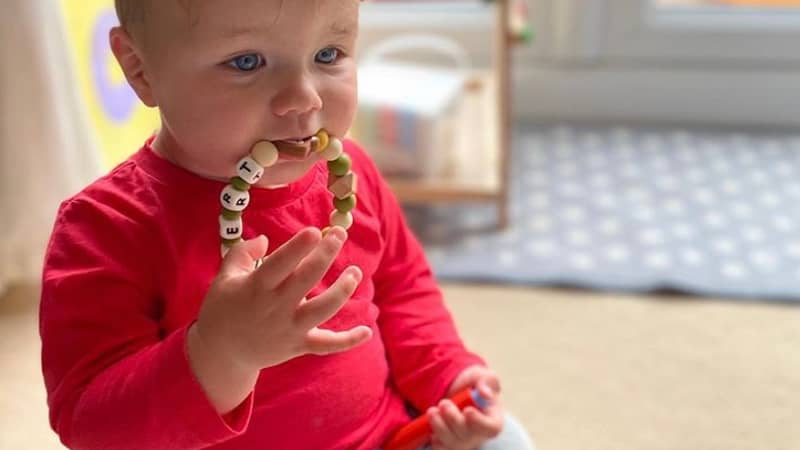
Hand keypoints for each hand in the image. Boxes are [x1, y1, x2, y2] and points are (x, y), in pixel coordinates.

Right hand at [187, 227, 372, 411]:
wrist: (220, 352)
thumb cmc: (223, 307)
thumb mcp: (224, 276)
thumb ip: (243, 253)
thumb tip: (264, 239)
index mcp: (256, 287)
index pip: (280, 264)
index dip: (298, 247)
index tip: (315, 231)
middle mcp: (275, 307)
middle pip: (307, 279)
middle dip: (326, 254)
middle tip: (340, 234)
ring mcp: (289, 329)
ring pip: (323, 309)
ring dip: (343, 290)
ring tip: (355, 272)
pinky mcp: (298, 346)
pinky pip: (327, 345)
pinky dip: (348, 341)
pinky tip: (367, 331)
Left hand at [429, 366, 503, 449]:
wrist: (456, 390)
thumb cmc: (473, 383)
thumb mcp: (482, 376)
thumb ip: (487, 381)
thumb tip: (485, 394)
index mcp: (493, 419)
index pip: (492, 428)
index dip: (479, 422)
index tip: (467, 411)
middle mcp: (479, 434)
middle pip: (467, 435)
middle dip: (453, 419)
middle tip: (443, 403)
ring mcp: (464, 442)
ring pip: (451, 442)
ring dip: (439, 426)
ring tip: (432, 411)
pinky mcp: (449, 445)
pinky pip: (440, 447)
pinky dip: (433, 437)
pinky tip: (432, 423)